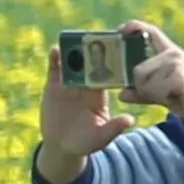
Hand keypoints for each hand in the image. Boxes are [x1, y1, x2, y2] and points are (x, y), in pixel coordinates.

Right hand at [36, 47, 131, 165]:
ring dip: (73, 51)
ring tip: (74, 41)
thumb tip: (130, 120)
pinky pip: (54, 69)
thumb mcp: (101, 137)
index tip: (118, 50)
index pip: (109, 74)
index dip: (113, 62)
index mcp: (101, 93)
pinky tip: (55, 51)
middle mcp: (86, 85)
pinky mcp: (53, 86)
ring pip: (73, 63)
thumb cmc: (85, 141)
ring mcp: (69, 84)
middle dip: (92, 50)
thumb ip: (113, 128)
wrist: (61, 146)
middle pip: (90, 64)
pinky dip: (54, 59)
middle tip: (96, 37)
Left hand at [122, 22, 183, 127]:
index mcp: (170, 52)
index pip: (151, 32)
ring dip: (154, 94)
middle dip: (143, 87)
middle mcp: (172, 53)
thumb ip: (143, 92)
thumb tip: (122, 94)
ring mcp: (176, 62)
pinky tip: (178, 97)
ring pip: (144, 81)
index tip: (121, 29)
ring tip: (173, 94)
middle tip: (164, 93)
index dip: (135, 27)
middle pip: (138, 70)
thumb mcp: (163, 93)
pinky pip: (155, 90)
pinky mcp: (179, 75)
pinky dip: (162, 98)